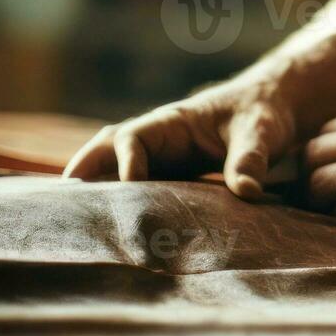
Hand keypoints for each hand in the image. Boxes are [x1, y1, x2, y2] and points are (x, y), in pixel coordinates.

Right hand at [64, 73, 296, 197]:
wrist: (275, 107)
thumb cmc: (265, 113)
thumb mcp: (262, 132)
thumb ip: (252, 158)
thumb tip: (247, 191)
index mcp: (174, 121)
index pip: (134, 137)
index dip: (126, 162)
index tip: (130, 189)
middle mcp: (159, 137)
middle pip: (108, 148)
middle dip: (85, 169)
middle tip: (60, 200)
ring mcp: (162, 155)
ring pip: (115, 166)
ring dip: (95, 185)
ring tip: (72, 218)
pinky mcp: (170, 173)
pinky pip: (136, 185)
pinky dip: (118, 199)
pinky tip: (107, 227)